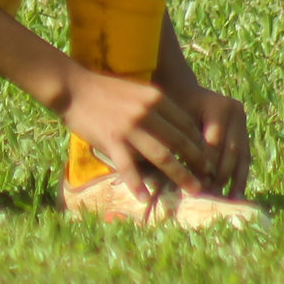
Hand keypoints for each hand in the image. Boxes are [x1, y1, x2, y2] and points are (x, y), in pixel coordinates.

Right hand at [57, 67, 214, 198]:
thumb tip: (172, 127)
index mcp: (155, 98)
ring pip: (163, 156)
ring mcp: (130, 128)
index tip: (208, 157)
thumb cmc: (104, 88)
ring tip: (194, 189)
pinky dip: (138, 183)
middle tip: (210, 177)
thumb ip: (154, 107)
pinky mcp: (112, 141)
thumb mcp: (136, 91)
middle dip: (198, 162)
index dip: (200, 142)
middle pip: (180, 141)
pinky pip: (129, 167)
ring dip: (181, 175)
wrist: (73, 86)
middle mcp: (147, 113)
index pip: (186, 123)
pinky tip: (145, 197)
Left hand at [167, 83, 249, 196]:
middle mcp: (236, 111)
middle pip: (231, 150)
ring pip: (242, 155)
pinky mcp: (245, 132)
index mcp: (219, 106)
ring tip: (229, 201)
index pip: (213, 142)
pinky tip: (235, 195)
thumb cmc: (171, 109)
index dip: (207, 165)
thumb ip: (179, 145)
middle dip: (221, 175)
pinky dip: (239, 176)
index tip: (199, 186)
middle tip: (211, 196)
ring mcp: (243, 121)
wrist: (182, 90)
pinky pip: (244, 157)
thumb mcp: (174, 122)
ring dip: (235, 180)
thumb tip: (178, 177)